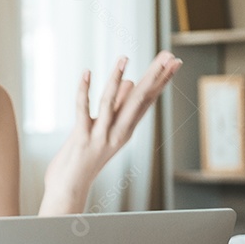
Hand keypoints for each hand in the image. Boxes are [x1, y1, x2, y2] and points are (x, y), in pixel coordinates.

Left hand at [40, 51, 181, 214]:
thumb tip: (130, 82)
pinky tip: (87, 73)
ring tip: (124, 58)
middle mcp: (118, 133)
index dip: (161, 80)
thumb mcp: (107, 129)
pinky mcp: (81, 138)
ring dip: (116, 79)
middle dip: (154, 76)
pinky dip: (84, 91)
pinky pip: (83, 110)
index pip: (148, 100)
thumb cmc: (87, 157)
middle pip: (139, 100)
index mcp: (126, 129)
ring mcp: (100, 136)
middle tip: (169, 56)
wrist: (71, 187)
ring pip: (111, 103)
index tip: (173, 61)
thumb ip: (118, 107)